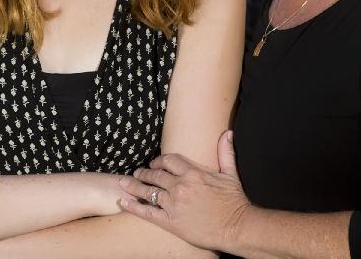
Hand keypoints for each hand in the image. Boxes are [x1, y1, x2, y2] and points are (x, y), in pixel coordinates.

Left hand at [118, 130, 251, 252]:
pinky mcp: (171, 222)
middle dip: (144, 173)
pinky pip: (147, 212)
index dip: (159, 161)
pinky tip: (124, 202)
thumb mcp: (231, 174)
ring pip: (148, 191)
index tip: (155, 164)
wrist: (236, 227)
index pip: (169, 161)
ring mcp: (174, 204)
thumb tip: (227, 134)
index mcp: (193, 173)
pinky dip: (134, 206)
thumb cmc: (235, 202)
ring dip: (134, 186)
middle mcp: (180, 186)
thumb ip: (226, 153)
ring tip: (124, 183)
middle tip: (136, 173)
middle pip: (155, 175)